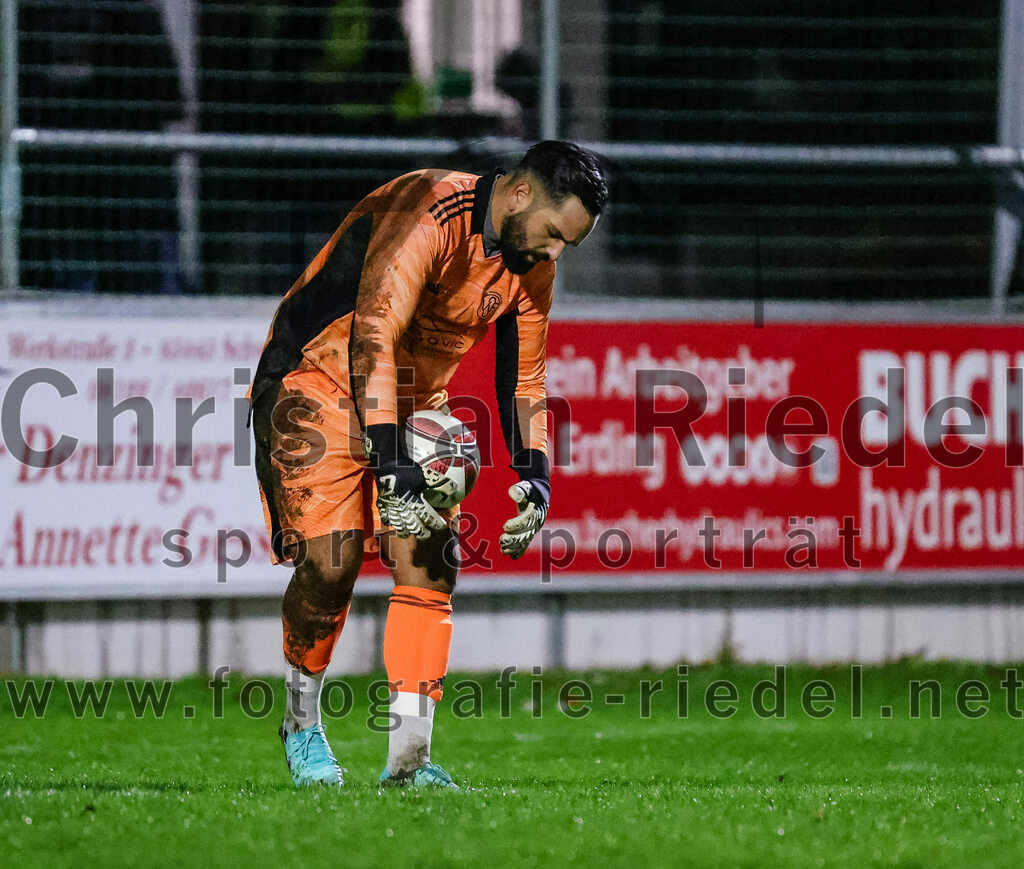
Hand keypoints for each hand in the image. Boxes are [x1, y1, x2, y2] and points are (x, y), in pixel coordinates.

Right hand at [364, 424, 444, 539]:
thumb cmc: (408, 470)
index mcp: (416, 503)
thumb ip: (442, 484)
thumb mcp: (428, 476)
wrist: (387, 464)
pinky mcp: (383, 504)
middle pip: (414, 527)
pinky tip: (392, 522)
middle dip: (421, 532)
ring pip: (399, 526)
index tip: (441, 526)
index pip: (429, 518)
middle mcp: (404, 509)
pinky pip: (385, 518)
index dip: (436, 523)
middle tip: (426, 535)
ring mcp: (392, 508)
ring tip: (408, 534)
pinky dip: (389, 522)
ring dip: (405, 531)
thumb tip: (455, 489)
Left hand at [499, 479, 549, 558]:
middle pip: (526, 534)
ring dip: (514, 547)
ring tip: (502, 549)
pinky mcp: (530, 533)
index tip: (504, 526)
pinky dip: (519, 550)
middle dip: (514, 539)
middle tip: (501, 540)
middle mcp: (537, 523)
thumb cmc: (530, 490)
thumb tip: (514, 495)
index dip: (517, 524)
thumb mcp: (526, 487)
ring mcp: (534, 529)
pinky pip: (526, 544)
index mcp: (536, 511)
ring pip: (526, 541)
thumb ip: (520, 490)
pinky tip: (511, 555)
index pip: (527, 520)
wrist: (539, 495)